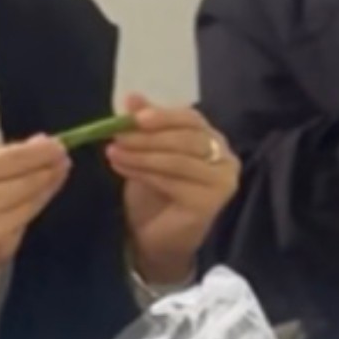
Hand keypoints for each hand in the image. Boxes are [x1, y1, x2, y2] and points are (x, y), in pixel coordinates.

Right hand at [0, 135, 71, 283]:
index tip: (57, 143)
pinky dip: (32, 207)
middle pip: (32, 180)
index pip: (17, 159)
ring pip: (35, 202)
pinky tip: (34, 198)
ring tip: (57, 172)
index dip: (42, 151)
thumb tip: (39, 147)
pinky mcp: (4, 249)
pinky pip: (26, 222)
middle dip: (52, 166)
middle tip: (63, 156)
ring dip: (50, 185)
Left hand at [96, 94, 235, 286]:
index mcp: (211, 139)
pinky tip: (124, 169)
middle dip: (148, 137)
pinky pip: (175, 182)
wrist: (154, 241)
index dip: (163, 116)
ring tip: (113, 153)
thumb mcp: (145, 154)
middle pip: (187, 138)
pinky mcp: (212, 202)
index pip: (191, 119)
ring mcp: (222, 181)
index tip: (134, 116)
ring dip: (142, 155)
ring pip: (178, 160)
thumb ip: (144, 126)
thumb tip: (131, 97)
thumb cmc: (153, 196)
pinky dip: (146, 174)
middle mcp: (225, 158)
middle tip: (116, 137)